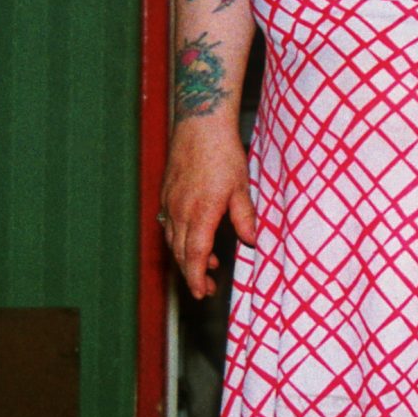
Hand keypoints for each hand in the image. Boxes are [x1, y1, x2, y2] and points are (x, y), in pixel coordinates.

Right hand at [161, 123, 257, 299]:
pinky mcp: (166, 194)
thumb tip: (251, 242)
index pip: (196, 255)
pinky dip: (180, 238)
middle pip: (181, 253)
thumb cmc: (223, 153)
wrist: (199, 124)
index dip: (197, 277)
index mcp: (201, 212)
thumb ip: (245, 218)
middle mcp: (180, 211)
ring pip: (173, 240)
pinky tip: (194, 237)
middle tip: (206, 288)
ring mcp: (170, 202)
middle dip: (192, 274)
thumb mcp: (241, 187)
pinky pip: (168, 224)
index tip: (202, 292)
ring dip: (187, 257)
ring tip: (206, 266)